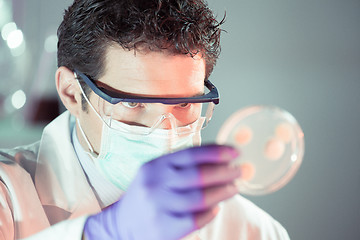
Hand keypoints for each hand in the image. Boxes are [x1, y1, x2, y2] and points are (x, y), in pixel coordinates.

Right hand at [83, 144, 240, 239]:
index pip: (190, 154)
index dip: (216, 152)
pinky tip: (216, 208)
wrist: (121, 224)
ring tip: (234, 188)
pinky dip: (210, 212)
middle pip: (198, 175)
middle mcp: (155, 183)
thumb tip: (219, 158)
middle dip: (224, 171)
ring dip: (222, 192)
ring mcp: (159, 206)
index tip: (235, 152)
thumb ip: (182, 165)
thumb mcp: (157, 173)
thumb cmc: (147, 194)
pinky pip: (194, 219)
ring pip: (200, 198)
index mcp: (155, 165)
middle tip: (240, 171)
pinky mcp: (163, 228)